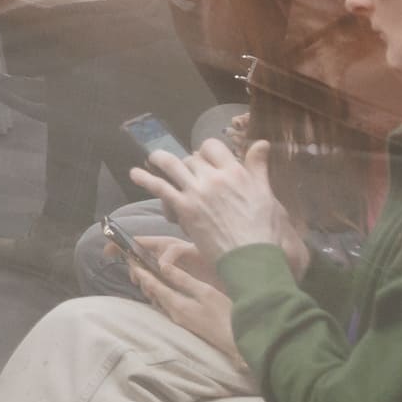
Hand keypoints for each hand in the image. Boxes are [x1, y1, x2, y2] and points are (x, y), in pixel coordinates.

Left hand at [130, 234, 247, 368]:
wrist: (237, 343)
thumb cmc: (225, 315)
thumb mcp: (205, 292)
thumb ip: (183, 280)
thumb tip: (164, 266)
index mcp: (177, 304)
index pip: (153, 285)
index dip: (142, 272)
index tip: (131, 261)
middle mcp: (174, 314)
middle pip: (154, 294)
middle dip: (145, 279)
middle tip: (137, 265)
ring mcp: (181, 321)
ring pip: (160, 302)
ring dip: (153, 289)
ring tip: (148, 276)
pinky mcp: (187, 324)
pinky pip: (168, 307)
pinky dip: (163, 297)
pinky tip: (167, 293)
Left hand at [136, 132, 297, 266]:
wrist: (252, 257)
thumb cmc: (265, 230)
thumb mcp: (266, 193)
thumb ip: (259, 168)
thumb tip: (262, 143)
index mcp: (235, 172)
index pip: (212, 147)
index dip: (206, 150)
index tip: (205, 158)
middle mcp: (213, 177)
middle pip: (192, 159)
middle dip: (188, 163)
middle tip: (187, 171)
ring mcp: (196, 192)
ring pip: (171, 165)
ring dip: (160, 159)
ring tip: (154, 158)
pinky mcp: (184, 208)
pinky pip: (160, 187)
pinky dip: (145, 178)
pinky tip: (135, 174)